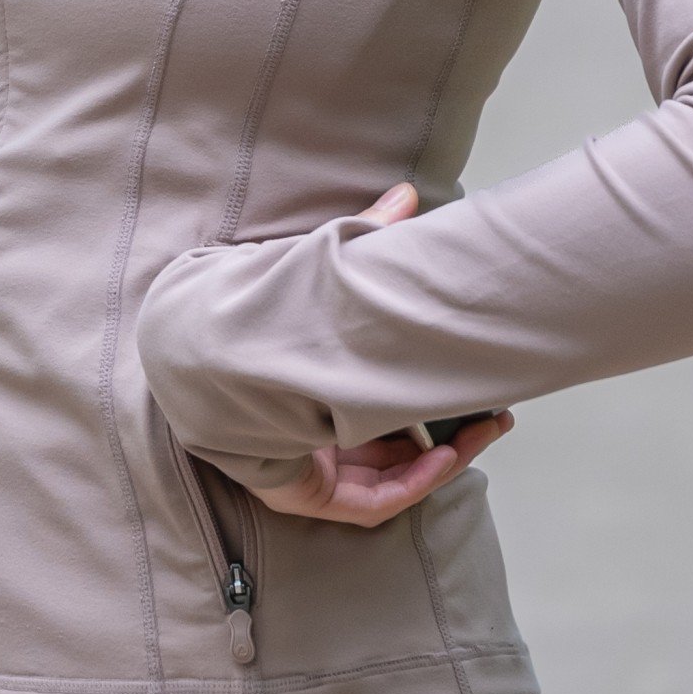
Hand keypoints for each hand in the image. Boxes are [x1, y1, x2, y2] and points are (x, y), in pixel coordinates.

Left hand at [247, 184, 517, 528]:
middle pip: (396, 445)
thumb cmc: (259, 314)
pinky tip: (442, 458)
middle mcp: (314, 430)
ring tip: (480, 432)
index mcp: (317, 387)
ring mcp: (311, 467)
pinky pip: (372, 500)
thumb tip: (409, 193)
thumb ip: (366, 238)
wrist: (199, 349)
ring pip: (392, 474)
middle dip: (453, 435)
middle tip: (493, 417)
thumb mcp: (325, 281)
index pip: (384, 405)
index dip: (432, 401)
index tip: (476, 389)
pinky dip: (412, 482)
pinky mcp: (306, 494)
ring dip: (444, 459)